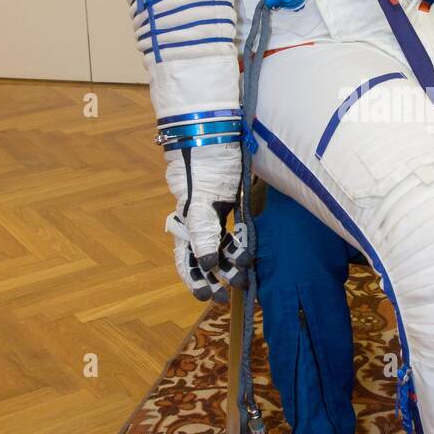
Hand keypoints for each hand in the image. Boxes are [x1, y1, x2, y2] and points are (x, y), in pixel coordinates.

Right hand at [164, 145, 250, 302]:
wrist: (216, 137)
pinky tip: (248, 255)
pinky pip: (234, 232)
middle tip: (227, 296)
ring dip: (232, 264)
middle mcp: (198, 223)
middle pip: (204, 259)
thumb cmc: (204, 166)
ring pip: (222, 248)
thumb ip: (202, 230)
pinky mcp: (229, 206)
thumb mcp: (201, 200)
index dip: (195, 279)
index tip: (208, 295)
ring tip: (245, 279)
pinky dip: (240, 245)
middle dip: (215, 279)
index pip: (186, 260)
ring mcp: (214, 216)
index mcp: (185, 223)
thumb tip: (207, 262)